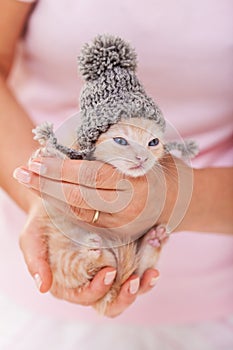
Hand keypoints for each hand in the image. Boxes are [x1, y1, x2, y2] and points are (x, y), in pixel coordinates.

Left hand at [14, 154, 191, 240]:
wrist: (181, 202)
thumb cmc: (162, 170)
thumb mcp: (143, 154)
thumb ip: (113, 152)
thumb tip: (75, 145)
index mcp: (136, 185)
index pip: (90, 176)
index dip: (61, 168)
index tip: (39, 157)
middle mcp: (127, 209)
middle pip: (77, 197)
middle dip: (46, 183)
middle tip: (23, 169)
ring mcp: (120, 225)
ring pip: (76, 212)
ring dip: (49, 196)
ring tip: (29, 180)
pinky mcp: (116, 234)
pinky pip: (83, 221)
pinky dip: (62, 207)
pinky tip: (48, 195)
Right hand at [19, 198, 158, 316]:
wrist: (59, 197)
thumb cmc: (44, 219)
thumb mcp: (32, 235)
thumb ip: (35, 259)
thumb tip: (43, 287)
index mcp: (71, 282)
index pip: (87, 296)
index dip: (98, 289)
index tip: (109, 271)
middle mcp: (93, 278)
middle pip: (113, 301)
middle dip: (127, 295)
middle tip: (136, 279)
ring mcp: (111, 265)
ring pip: (131, 286)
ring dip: (144, 282)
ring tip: (153, 271)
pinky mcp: (125, 252)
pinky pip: (141, 263)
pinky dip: (151, 258)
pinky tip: (158, 243)